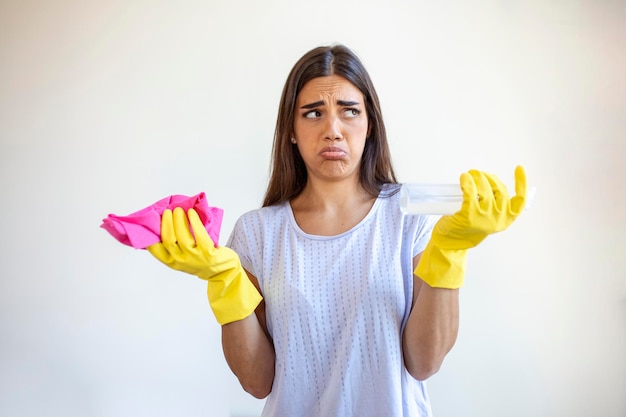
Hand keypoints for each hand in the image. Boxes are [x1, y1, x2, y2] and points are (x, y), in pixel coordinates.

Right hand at [147, 207, 236, 279]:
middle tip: (169, 211)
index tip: (153, 220)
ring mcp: (194, 257)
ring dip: (179, 220)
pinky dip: (194, 221)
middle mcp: (181, 261)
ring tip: (179, 210)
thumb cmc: (200, 260)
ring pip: (182, 236)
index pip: (155, 249)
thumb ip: (173, 247)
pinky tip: (192, 213)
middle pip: (168, 239)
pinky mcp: (208, 253)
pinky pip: (199, 234)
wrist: (221, 271)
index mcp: (171, 262)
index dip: (151, 234)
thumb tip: (164, 223)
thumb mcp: (182, 258)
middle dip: (167, 222)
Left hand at [415, 165, 526, 288]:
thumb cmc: (468, 228)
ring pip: (485, 189)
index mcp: (506, 219)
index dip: (522, 183)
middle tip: (477, 173)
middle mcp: (498, 219)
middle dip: (488, 177)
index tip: (519, 168)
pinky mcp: (469, 216)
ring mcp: (484, 218)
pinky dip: (467, 183)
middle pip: (500, 189)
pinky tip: (464, 179)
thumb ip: (494, 204)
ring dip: (477, 177)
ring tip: (469, 175)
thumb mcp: (488, 218)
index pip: (520, 200)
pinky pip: (470, 193)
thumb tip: (490, 181)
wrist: (451, 243)